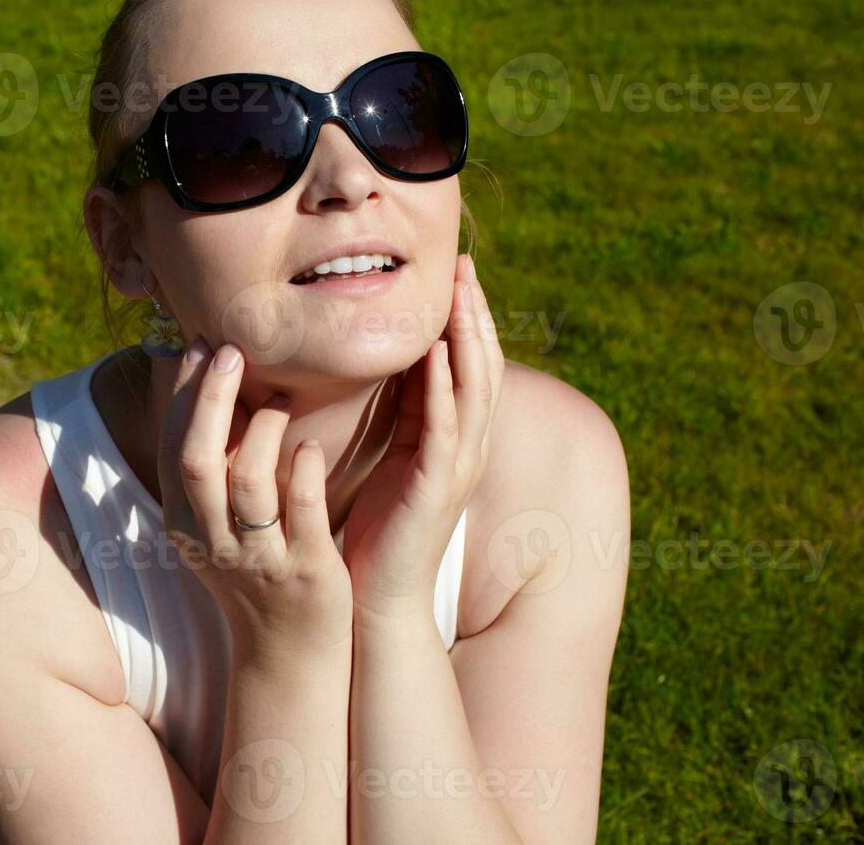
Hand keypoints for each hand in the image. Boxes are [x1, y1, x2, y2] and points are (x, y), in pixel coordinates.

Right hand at [157, 337, 353, 664]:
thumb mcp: (216, 524)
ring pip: (249, 484)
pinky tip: (315, 446)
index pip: (172, 446)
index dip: (184, 393)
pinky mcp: (306, 569)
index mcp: (185, 522)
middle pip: (197, 459)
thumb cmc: (257, 569)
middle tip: (233, 351)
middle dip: (211, 399)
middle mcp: (213, 540)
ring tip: (280, 399)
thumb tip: (209, 389)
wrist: (288, 650)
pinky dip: (307, 473)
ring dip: (262, 431)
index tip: (202, 344)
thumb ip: (213, 467)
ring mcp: (259, 557)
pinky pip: (303, 512)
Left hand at [342, 253, 504, 624]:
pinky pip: (445, 428)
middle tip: (465, 267)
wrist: (380, 596)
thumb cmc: (382, 528)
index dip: (468, 319)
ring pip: (474, 390)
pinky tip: (438, 355)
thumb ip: (404, 412)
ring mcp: (458, 468)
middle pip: (483, 368)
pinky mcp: (436, 487)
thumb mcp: (395, 456)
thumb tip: (399, 363)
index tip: (456, 274)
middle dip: (475, 315)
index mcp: (458, 440)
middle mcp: (468, 449)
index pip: (472, 367)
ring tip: (460, 294)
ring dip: (468, 339)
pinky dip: (445, 389)